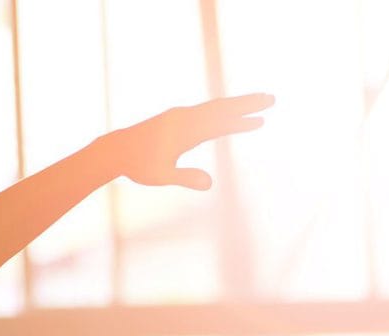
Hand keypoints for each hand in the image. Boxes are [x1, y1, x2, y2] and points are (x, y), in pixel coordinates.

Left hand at [111, 93, 273, 190]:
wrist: (118, 150)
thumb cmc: (139, 165)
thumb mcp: (162, 176)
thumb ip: (186, 177)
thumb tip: (210, 183)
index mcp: (184, 129)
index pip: (219, 123)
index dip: (241, 122)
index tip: (261, 119)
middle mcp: (185, 117)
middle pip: (222, 107)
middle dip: (247, 104)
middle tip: (271, 98)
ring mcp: (182, 116)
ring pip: (216, 107)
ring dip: (238, 105)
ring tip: (259, 104)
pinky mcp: (179, 119)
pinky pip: (207, 112)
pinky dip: (224, 112)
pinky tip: (233, 114)